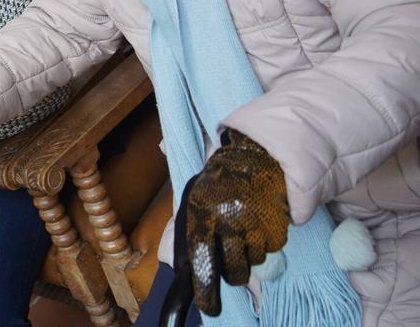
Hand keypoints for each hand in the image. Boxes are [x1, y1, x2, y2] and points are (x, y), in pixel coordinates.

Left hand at [186, 129, 288, 315]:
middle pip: (234, 269)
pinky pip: (274, 246)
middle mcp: (227, 221)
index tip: (209, 306)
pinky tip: (263, 220)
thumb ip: (191, 228)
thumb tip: (180, 262)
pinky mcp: (276, 222)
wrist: (257, 151)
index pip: (203, 259)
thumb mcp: (197, 198)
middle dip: (235, 272)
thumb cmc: (222, 178)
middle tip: (235, 262)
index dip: (206, 286)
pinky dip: (270, 239)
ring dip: (253, 251)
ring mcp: (253, 222)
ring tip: (248, 228)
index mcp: (202, 214)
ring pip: (256, 259)